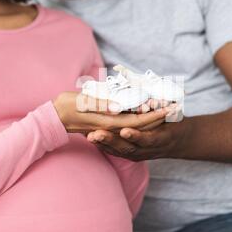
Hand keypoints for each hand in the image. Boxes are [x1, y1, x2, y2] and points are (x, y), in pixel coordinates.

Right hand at [53, 92, 172, 133]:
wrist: (54, 118)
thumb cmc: (67, 106)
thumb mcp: (82, 103)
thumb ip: (101, 104)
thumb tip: (118, 107)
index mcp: (109, 122)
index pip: (139, 122)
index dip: (156, 115)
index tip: (171, 107)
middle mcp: (113, 128)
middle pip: (142, 125)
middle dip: (160, 116)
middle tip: (177, 106)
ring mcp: (111, 129)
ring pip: (138, 126)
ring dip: (154, 118)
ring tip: (169, 108)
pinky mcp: (108, 126)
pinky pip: (129, 125)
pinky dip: (142, 120)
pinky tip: (149, 112)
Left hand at [87, 110, 188, 161]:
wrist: (177, 141)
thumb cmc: (174, 122)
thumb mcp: (173, 114)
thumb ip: (162, 109)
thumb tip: (152, 99)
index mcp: (161, 139)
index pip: (148, 139)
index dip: (136, 136)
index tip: (125, 131)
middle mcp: (149, 150)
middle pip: (129, 148)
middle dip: (111, 141)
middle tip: (97, 134)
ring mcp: (139, 154)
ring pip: (119, 151)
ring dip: (104, 144)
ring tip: (90, 136)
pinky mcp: (131, 155)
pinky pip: (116, 152)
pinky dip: (103, 146)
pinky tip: (91, 139)